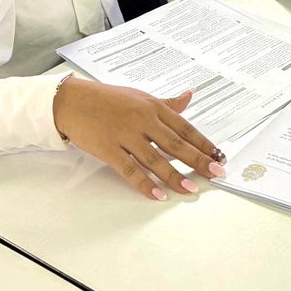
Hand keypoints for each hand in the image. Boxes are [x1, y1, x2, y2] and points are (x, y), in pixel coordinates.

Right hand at [52, 77, 226, 199]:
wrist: (72, 100)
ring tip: (191, 189)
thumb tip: (190, 95)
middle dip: (198, 160)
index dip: (203, 143)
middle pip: (176, 144)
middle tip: (216, 173)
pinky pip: (130, 170)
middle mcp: (143, 120)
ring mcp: (126, 135)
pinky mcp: (109, 149)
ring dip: (175, 176)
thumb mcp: (140, 96)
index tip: (218, 156)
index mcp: (153, 107)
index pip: (185, 127)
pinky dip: (145, 184)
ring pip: (156, 159)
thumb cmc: (107, 98)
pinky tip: (158, 194)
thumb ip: (167, 103)